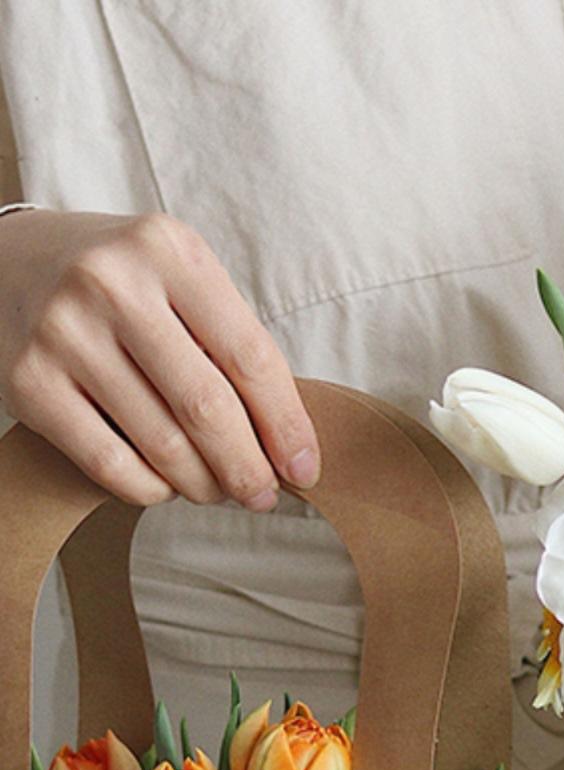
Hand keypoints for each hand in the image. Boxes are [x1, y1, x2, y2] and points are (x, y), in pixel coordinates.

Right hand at [0, 208, 320, 507]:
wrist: (8, 261)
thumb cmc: (121, 284)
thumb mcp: (180, 280)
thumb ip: (230, 344)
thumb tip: (287, 445)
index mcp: (168, 250)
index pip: (249, 357)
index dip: (286, 425)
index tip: (305, 468)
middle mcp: (111, 284)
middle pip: (207, 407)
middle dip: (247, 467)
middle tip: (262, 496)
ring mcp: (63, 333)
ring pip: (162, 444)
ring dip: (203, 484)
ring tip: (217, 491)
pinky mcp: (28, 382)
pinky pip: (110, 464)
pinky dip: (151, 489)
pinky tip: (166, 485)